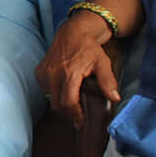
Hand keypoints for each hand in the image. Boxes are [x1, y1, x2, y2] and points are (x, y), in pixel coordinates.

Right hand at [35, 10, 119, 128]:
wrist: (73, 32)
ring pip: (50, 98)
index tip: (80, 124)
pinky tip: (63, 89)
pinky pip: (45, 90)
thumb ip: (108, 82)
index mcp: (70, 73)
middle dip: (68, 114)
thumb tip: (115, 98)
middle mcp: (54, 73)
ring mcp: (45, 72)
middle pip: (57, 105)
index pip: (68, 103)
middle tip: (78, 117)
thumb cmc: (89, 48)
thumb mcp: (103, 63)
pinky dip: (53, 94)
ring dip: (60, 104)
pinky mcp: (40, 71)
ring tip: (72, 103)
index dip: (75, 116)